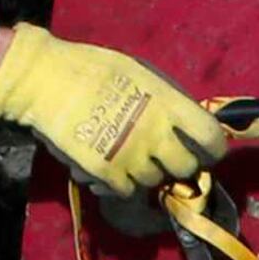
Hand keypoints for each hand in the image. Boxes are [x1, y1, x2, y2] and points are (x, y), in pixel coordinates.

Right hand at [0, 28, 230, 196]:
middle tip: (164, 156)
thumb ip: (166, 100)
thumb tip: (186, 124)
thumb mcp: (140, 73)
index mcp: (166, 102)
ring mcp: (130, 155)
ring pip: (155, 181)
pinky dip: (122, 184)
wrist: (45, 80)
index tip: (206, 151)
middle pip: (185, 167)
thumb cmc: (92, 68)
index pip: (210, 137)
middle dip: (178, 164)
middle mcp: (154, 132)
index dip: (213, 149)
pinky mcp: (105, 172)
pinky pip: (127, 191)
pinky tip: (111, 167)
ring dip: (146, 173)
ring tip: (129, 156)